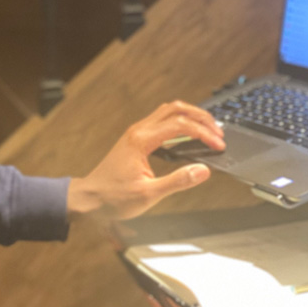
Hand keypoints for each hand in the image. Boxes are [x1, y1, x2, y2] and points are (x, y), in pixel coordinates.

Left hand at [66, 100, 224, 222]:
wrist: (89, 198)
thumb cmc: (113, 198)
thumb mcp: (148, 195)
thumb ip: (177, 182)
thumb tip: (203, 171)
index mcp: (141, 141)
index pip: (180, 125)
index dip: (203, 132)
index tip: (218, 144)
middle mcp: (138, 131)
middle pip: (175, 109)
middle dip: (200, 116)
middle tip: (218, 131)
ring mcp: (136, 133)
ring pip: (168, 111)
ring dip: (190, 116)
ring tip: (209, 129)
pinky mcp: (136, 139)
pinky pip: (161, 121)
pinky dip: (180, 122)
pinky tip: (189, 135)